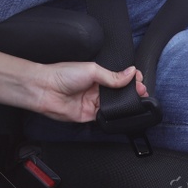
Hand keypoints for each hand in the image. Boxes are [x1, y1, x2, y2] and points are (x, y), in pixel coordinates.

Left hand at [30, 62, 147, 122]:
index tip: (140, 79)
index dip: (130, 79)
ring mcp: (93, 102)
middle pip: (118, 92)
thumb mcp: (92, 70)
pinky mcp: (89, 115)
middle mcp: (96, 88)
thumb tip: (131, 73)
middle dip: (130, 92)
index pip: (119, 77)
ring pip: (114, 105)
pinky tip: (120, 112)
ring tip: (135, 102)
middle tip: (142, 92)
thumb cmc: (63, 74)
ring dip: (124, 104)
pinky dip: (113, 116)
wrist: (45, 89)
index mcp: (98, 74)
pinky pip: (104, 117)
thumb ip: (112, 76)